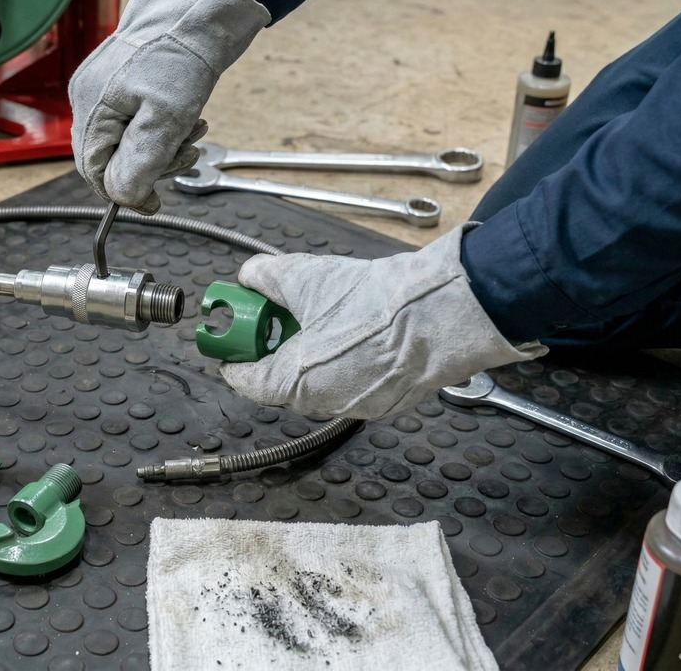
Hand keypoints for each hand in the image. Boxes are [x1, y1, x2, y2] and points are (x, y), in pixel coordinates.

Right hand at [69, 0, 268, 213]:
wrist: (199, 8)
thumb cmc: (183, 54)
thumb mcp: (166, 120)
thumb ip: (139, 164)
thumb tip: (124, 198)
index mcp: (93, 107)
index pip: (94, 171)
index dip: (124, 191)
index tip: (154, 202)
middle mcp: (90, 97)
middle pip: (111, 157)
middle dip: (151, 164)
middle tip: (186, 154)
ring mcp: (104, 87)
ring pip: (128, 140)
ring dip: (163, 147)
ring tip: (194, 131)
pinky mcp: (122, 81)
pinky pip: (136, 120)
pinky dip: (162, 128)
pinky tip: (187, 118)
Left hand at [219, 225, 546, 419]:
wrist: (448, 311)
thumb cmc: (380, 302)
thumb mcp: (306, 276)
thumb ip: (265, 277)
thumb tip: (250, 276)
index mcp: (296, 382)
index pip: (245, 382)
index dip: (234, 356)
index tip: (232, 340)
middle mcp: (326, 403)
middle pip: (282, 381)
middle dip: (276, 349)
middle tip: (277, 319)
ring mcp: (361, 405)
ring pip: (320, 382)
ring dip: (312, 353)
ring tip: (319, 316)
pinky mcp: (391, 400)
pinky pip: (354, 381)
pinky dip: (345, 359)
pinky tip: (356, 329)